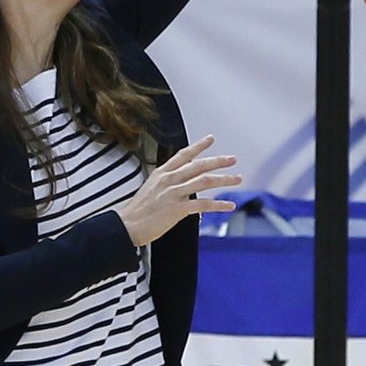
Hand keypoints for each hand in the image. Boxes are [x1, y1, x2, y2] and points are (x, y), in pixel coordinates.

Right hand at [116, 135, 240, 245]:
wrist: (127, 226)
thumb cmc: (138, 211)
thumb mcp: (150, 188)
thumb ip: (166, 183)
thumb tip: (180, 183)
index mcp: (162, 173)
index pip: (183, 155)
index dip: (199, 146)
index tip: (211, 139)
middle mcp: (169, 180)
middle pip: (199, 165)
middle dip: (218, 161)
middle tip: (232, 159)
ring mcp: (174, 193)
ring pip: (205, 181)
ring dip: (224, 179)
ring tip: (237, 178)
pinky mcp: (178, 209)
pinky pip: (204, 204)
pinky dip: (219, 205)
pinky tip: (230, 205)